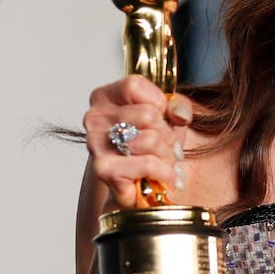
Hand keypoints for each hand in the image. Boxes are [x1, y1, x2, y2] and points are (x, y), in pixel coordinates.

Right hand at [83, 75, 192, 207]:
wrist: (140, 188)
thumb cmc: (151, 147)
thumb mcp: (168, 117)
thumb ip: (178, 105)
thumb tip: (180, 115)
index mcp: (104, 98)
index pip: (134, 85)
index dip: (158, 101)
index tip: (163, 116)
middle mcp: (94, 119)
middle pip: (147, 114)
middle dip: (167, 134)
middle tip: (166, 147)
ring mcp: (96, 144)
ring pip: (150, 139)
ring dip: (167, 155)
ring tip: (164, 162)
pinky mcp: (104, 170)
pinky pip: (148, 164)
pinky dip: (165, 172)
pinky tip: (164, 177)